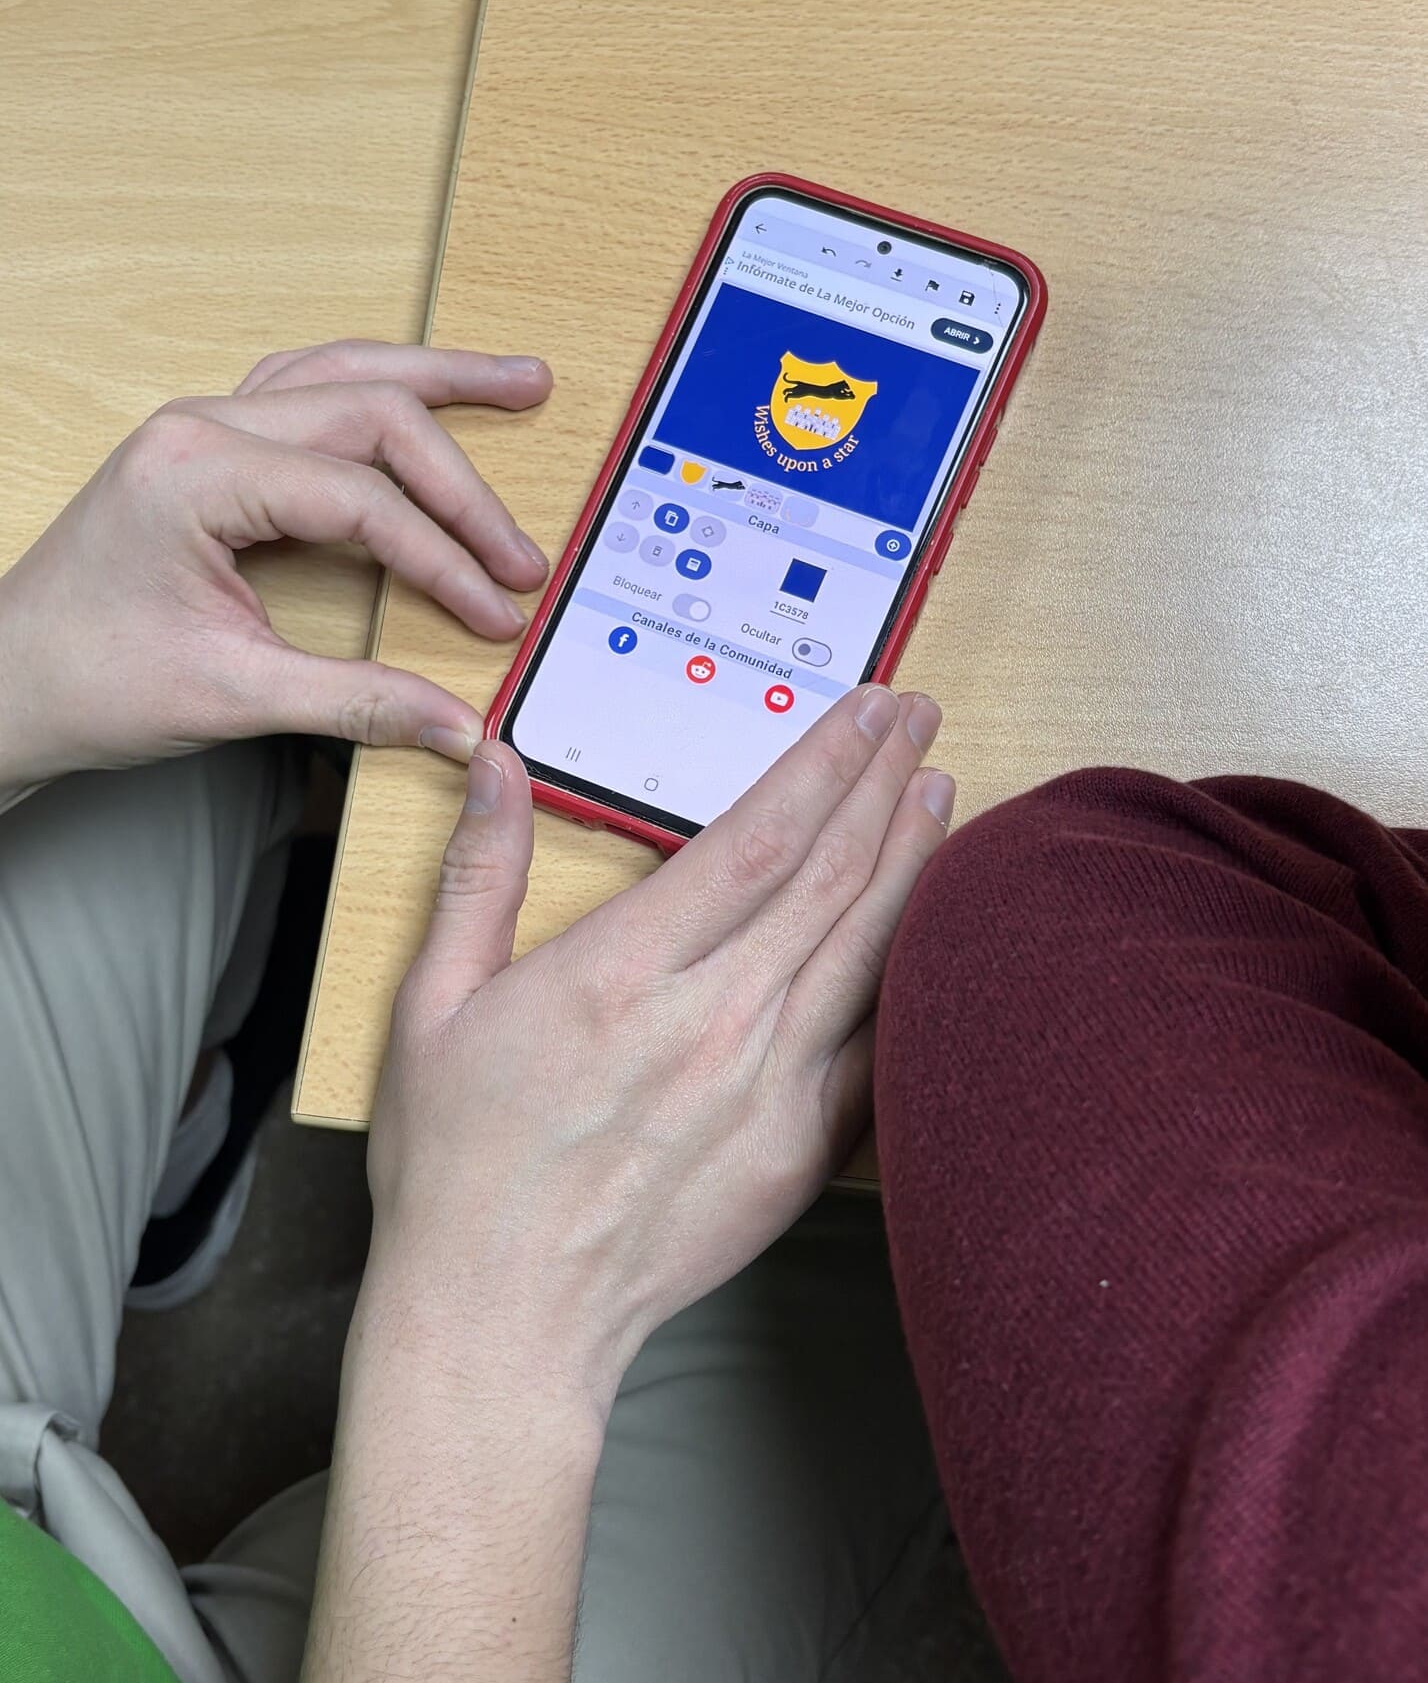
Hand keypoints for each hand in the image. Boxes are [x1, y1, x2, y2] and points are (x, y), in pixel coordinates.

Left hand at [0, 340, 550, 797]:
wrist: (8, 682)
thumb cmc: (87, 679)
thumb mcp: (231, 697)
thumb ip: (357, 703)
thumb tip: (456, 722)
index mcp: (196, 472)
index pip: (362, 497)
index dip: (444, 559)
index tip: (496, 613)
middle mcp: (202, 426)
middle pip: (371, 413)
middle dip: (462, 484)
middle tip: (523, 552)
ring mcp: (205, 425)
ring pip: (345, 375)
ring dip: (438, 383)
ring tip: (519, 385)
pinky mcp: (212, 448)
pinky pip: (313, 392)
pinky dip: (381, 396)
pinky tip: (425, 399)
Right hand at [367, 683, 954, 1405]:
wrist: (505, 1317)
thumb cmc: (460, 1165)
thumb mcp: (431, 1005)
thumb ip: (480, 875)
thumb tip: (497, 765)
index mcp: (621, 972)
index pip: (756, 837)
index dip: (824, 762)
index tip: (866, 709)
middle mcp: (710, 1021)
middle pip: (828, 876)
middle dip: (884, 783)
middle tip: (920, 720)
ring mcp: (766, 1089)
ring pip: (865, 950)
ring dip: (911, 861)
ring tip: (941, 792)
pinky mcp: (798, 1151)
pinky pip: (874, 1049)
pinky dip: (910, 978)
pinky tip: (933, 933)